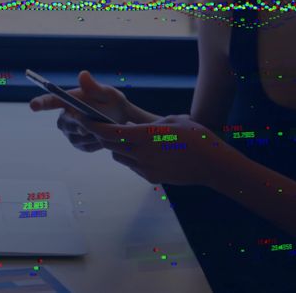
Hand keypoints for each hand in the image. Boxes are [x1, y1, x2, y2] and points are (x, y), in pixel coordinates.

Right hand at [29, 70, 142, 152]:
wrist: (122, 120)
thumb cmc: (113, 102)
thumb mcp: (107, 93)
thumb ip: (95, 87)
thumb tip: (82, 74)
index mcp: (67, 100)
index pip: (50, 101)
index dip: (40, 103)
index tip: (33, 105)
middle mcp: (64, 117)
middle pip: (66, 123)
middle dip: (80, 124)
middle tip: (93, 123)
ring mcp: (70, 133)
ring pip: (78, 136)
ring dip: (93, 133)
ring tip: (106, 125)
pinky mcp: (78, 145)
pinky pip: (86, 145)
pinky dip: (98, 141)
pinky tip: (105, 134)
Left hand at [83, 114, 239, 186]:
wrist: (213, 165)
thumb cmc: (197, 137)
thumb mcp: (172, 120)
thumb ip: (148, 124)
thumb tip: (133, 125)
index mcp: (145, 136)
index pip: (110, 132)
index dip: (93, 125)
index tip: (82, 117)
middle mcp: (142, 154)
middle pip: (110, 145)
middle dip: (102, 134)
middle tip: (100, 124)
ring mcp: (146, 168)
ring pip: (119, 156)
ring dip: (117, 146)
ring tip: (126, 137)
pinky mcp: (152, 178)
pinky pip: (132, 166)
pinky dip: (130, 157)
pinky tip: (143, 150)